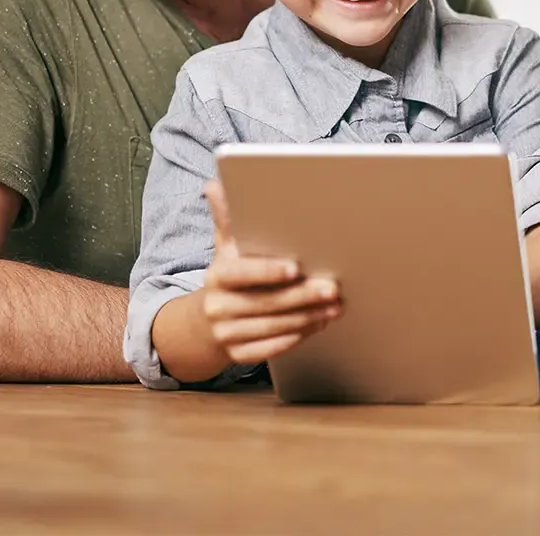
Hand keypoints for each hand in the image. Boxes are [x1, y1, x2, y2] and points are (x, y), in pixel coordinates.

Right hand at [200, 180, 341, 363]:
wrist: (204, 323)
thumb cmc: (228, 276)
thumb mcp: (225, 246)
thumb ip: (226, 218)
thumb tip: (214, 185)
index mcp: (216, 275)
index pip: (242, 273)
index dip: (269, 271)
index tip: (296, 267)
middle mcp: (217, 306)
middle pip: (266, 302)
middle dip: (303, 296)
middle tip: (333, 288)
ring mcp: (226, 333)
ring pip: (274, 326)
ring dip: (309, 317)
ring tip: (335, 305)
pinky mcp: (237, 355)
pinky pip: (272, 349)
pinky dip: (298, 336)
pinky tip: (319, 324)